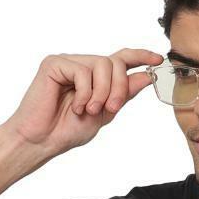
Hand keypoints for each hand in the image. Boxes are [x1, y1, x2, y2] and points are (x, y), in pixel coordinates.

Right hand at [2, 50, 163, 157]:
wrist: (41, 141)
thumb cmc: (66, 130)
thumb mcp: (104, 114)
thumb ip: (123, 95)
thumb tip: (145, 76)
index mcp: (94, 77)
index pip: (120, 59)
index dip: (140, 56)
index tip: (158, 58)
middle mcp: (82, 65)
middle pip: (115, 62)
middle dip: (119, 87)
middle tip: (110, 108)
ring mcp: (68, 63)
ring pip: (101, 64)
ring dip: (101, 92)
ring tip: (89, 110)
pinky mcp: (54, 64)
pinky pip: (82, 71)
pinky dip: (84, 93)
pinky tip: (74, 106)